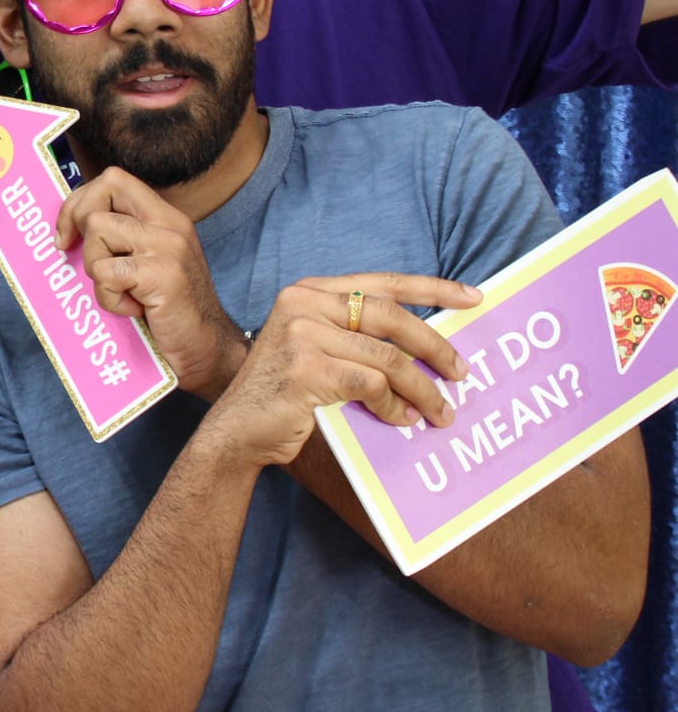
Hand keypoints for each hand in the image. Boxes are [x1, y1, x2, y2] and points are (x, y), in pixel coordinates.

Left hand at [56, 167, 242, 397]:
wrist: (205, 349)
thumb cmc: (168, 310)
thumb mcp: (147, 261)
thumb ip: (121, 237)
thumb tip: (69, 224)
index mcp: (165, 217)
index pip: (113, 178)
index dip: (80, 200)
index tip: (67, 233)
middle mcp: (169, 224)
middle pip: (103, 191)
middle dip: (76, 220)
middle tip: (78, 254)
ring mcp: (167, 247)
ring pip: (97, 232)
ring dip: (96, 269)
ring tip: (123, 292)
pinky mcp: (162, 275)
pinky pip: (105, 274)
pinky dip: (108, 298)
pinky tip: (134, 309)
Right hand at [203, 274, 478, 467]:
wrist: (238, 429)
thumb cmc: (285, 393)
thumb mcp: (317, 348)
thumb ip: (356, 336)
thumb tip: (426, 344)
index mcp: (309, 291)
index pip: (383, 283)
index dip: (433, 289)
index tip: (472, 298)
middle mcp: (303, 303)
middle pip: (392, 317)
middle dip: (435, 347)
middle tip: (462, 374)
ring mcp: (302, 334)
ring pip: (388, 358)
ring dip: (422, 389)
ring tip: (439, 411)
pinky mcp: (307, 369)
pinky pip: (372, 386)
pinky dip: (394, 407)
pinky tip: (401, 421)